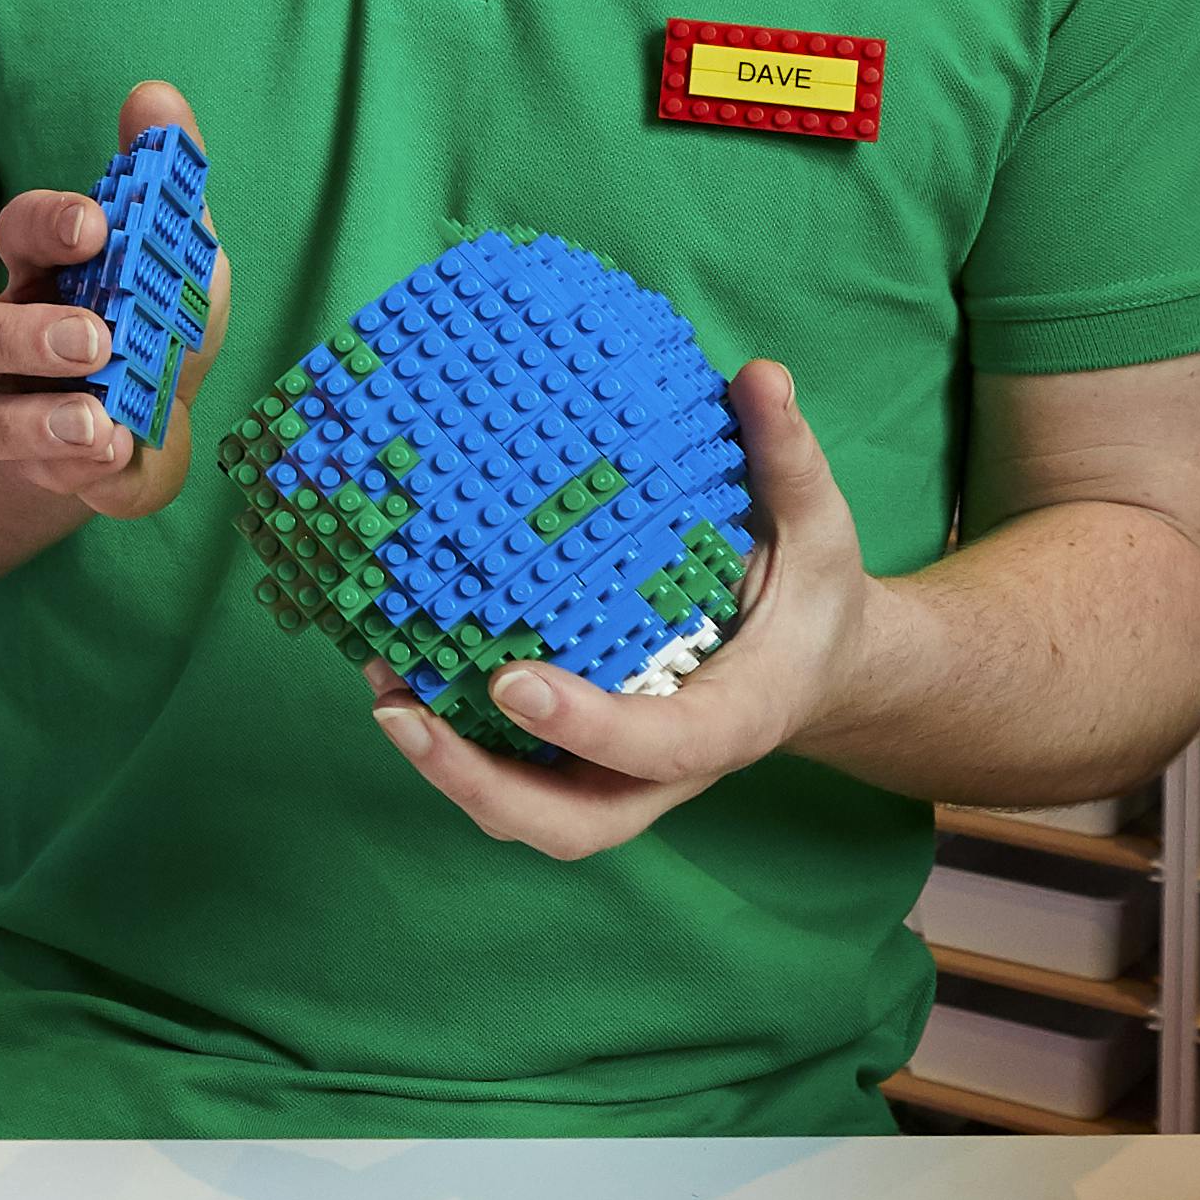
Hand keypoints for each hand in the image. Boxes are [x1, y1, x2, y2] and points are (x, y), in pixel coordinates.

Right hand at [0, 80, 229, 517]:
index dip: (49, 224)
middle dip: (25, 335)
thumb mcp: (174, 253)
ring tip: (100, 421)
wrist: (142, 426)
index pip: (19, 233)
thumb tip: (153, 97)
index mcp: (42, 274)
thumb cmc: (151, 323)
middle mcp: (4, 341)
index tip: (96, 224)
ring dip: (35, 421)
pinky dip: (78, 471)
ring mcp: (8, 411)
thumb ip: (165, 177)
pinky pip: (35, 478)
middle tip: (95, 339)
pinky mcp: (36, 472)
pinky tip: (119, 454)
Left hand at [372, 354, 878, 856]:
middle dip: (479, 782)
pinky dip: (452, 742)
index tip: (510, 677)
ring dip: (447, 768)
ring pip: (527, 813)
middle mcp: (669, 770)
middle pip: (573, 824)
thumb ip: (789, 460)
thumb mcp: (818, 528)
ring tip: (381, 690)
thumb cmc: (810, 596)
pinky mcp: (583, 762)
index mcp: (735, 721)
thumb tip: (761, 374)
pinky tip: (396, 672)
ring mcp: (620, 776)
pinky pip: (511, 774)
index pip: (661, 746)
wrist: (816, 666)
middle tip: (403, 713)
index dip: (584, 726)